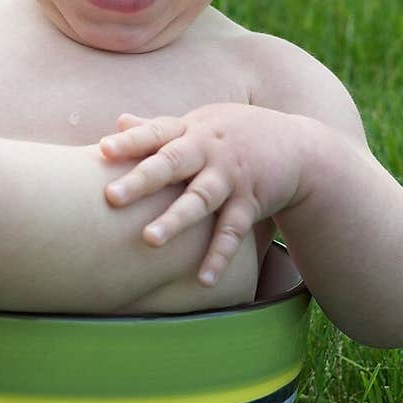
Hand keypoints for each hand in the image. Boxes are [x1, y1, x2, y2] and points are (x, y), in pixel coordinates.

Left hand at [100, 103, 310, 284]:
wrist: (299, 146)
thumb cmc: (234, 134)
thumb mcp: (200, 123)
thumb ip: (159, 127)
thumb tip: (118, 122)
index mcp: (191, 131)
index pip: (155, 134)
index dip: (129, 142)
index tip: (102, 150)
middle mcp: (209, 152)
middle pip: (172, 164)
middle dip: (142, 180)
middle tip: (111, 197)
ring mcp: (231, 177)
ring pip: (200, 199)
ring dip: (176, 220)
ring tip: (149, 240)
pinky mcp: (252, 202)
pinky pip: (232, 231)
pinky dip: (219, 255)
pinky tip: (202, 280)